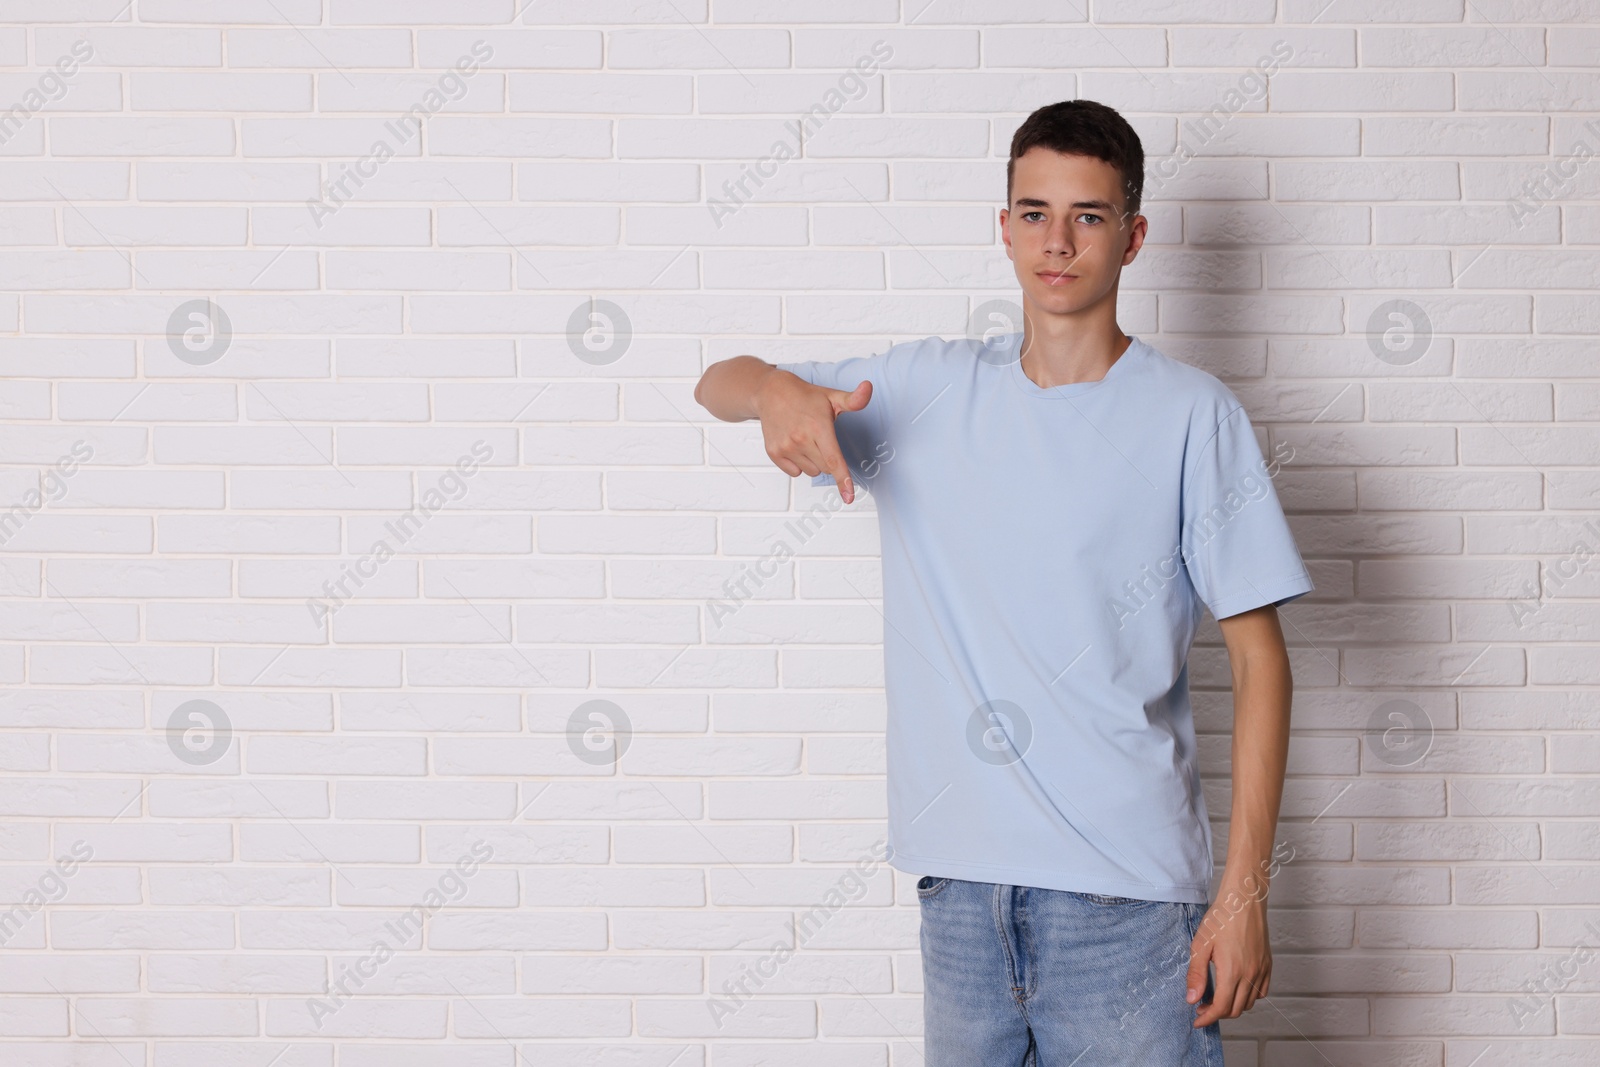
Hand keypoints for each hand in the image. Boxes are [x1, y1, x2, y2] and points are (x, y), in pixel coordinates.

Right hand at [755, 372, 872, 502]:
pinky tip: (794, 445)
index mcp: (818, 427)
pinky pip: (795, 473)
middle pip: (826, 468)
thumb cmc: (805, 397)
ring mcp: (786, 447)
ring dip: (814, 461)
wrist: (771, 393)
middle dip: (829, 458)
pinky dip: (798, 464)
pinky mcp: (774, 453)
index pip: (834, 459)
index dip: (843, 479)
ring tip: (806, 439)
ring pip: (812, 472)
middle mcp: (801, 439)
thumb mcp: (832, 396)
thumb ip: (853, 399)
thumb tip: (868, 388)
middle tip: (820, 438)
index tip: (848, 497)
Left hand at [1186, 889, 1271, 1027]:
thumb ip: (1196, 974)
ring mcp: (1261, 971)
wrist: (1243, 901)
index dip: (1207, 1018)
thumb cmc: (1221, 918)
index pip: (1220, 1007)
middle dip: (1217, 1013)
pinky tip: (1236, 988)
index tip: (1197, 1021)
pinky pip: (1261, 992)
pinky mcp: (1267, 965)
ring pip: (1248, 1003)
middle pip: (1235, 1009)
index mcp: (1232, 972)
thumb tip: (1192, 999)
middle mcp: (1250, 975)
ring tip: (1217, 997)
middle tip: (1202, 1006)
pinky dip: (1249, 997)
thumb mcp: (1200, 945)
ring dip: (1232, 1006)